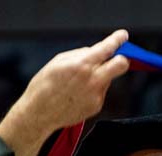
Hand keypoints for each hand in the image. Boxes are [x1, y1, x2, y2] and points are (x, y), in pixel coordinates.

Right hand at [0, 30, 129, 155]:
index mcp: (82, 64)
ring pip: (108, 78)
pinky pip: (100, 91)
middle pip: (122, 65)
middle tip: (114, 57)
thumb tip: (96, 51)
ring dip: (100, 75)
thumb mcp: (58, 61)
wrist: (39, 114)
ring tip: (78, 82)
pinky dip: (93, 89)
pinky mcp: (96, 106)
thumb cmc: (44, 85)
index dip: (117, 39)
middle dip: (122, 58)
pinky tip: (77, 94)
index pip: (108, 48)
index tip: (122, 36)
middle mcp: (93, 80)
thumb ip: (80, 54)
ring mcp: (96, 94)